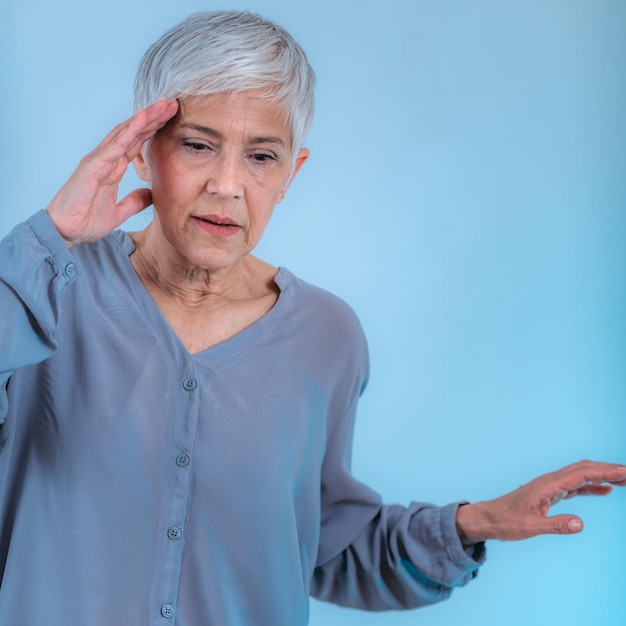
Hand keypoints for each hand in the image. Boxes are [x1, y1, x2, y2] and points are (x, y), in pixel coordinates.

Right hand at [45, 99, 178, 246]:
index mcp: (113, 168)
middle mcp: (106, 159)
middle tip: (172, 104)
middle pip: (133, 133)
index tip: (172, 120)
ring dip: (145, 117)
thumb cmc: (85, 221)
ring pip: (126, 132)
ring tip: (162, 104)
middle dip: (153, 118)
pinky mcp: (93, 165)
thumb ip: (134, 202)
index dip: (154, 131)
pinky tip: (143, 117)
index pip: (137, 144)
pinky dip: (129, 130)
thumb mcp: (119, 213)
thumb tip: (151, 194)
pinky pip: (115, 144)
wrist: (65, 232)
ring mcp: (99, 160)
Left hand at [455, 460, 625, 543]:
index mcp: (547, 485)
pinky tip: (605, 489)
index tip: (624, 472)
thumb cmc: (506, 521)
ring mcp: (550, 487)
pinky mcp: (550, 494)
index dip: (604, 472)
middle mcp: (550, 482)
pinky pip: (575, 486)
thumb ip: (554, 525)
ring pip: (581, 476)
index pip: (580, 474)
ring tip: (625, 479)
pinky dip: (592, 486)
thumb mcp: (530, 527)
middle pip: (583, 470)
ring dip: (602, 476)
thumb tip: (580, 524)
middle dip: (607, 470)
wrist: (489, 518)